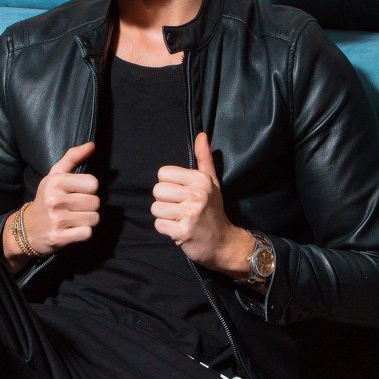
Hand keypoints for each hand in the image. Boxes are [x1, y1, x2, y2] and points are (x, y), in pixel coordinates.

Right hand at [24, 141, 99, 252]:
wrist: (27, 229)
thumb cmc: (46, 199)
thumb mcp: (54, 176)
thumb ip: (72, 158)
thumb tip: (92, 145)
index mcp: (56, 182)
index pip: (93, 183)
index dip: (88, 189)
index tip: (77, 193)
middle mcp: (55, 199)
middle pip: (95, 202)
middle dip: (89, 206)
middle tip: (75, 208)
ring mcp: (56, 220)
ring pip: (94, 218)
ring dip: (88, 220)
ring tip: (74, 219)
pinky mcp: (59, 237)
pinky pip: (87, 233)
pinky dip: (83, 233)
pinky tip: (73, 230)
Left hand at [151, 131, 250, 271]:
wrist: (223, 242)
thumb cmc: (213, 211)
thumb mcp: (212, 183)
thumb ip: (204, 159)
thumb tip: (201, 135)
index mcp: (201, 180)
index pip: (163, 173)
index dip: (168, 185)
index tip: (181, 194)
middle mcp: (196, 194)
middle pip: (157, 190)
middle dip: (165, 201)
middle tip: (180, 209)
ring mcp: (190, 214)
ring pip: (155, 208)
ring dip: (164, 216)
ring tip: (179, 219)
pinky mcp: (182, 231)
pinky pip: (158, 225)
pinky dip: (166, 229)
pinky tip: (179, 229)